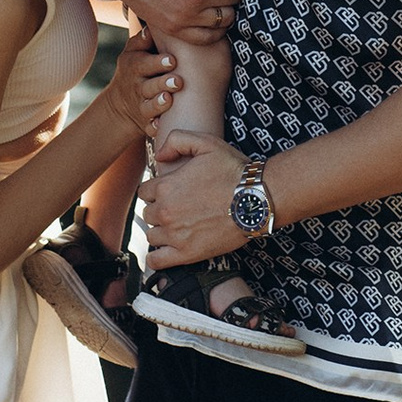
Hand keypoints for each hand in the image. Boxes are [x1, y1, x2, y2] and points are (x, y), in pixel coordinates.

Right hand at [109, 29, 180, 137]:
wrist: (122, 103)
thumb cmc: (136, 69)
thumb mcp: (132, 53)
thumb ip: (141, 41)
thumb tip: (150, 29)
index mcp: (136, 67)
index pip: (145, 64)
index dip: (158, 62)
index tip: (172, 60)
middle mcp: (138, 87)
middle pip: (149, 86)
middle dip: (163, 83)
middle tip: (178, 81)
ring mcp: (141, 106)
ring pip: (150, 107)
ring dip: (159, 104)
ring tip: (168, 99)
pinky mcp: (146, 122)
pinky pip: (149, 127)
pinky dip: (154, 127)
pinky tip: (161, 125)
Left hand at [138, 131, 252, 268]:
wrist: (256, 200)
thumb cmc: (233, 171)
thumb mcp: (207, 143)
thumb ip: (177, 140)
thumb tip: (160, 156)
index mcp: (166, 187)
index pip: (145, 192)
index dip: (157, 190)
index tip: (171, 191)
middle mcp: (166, 212)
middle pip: (148, 213)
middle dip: (160, 209)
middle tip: (179, 207)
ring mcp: (175, 235)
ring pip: (152, 235)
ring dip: (161, 231)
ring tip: (178, 226)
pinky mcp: (186, 254)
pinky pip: (157, 261)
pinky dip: (157, 257)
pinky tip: (167, 249)